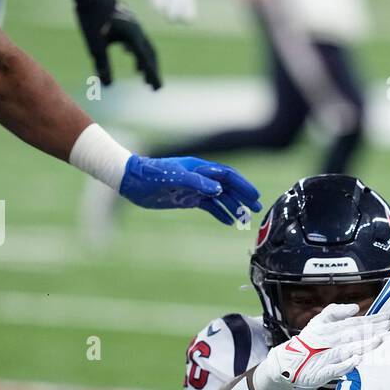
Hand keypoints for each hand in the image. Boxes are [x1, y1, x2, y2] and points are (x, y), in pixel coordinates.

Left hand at [74, 0, 161, 88]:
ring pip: (144, 46)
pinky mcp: (125, 20)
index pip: (145, 60)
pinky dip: (136, 50)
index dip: (151, 75)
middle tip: (154, 87)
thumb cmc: (91, 15)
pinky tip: (128, 54)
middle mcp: (137, 30)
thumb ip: (102, 64)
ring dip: (145, 62)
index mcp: (132, 36)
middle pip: (150, 54)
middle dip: (152, 71)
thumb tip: (108, 86)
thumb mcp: (95, 43)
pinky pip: (136, 37)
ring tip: (142, 76)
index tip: (156, 88)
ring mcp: (132, 24)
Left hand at [119, 156, 260, 222]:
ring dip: (233, 207)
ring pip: (220, 197)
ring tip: (244, 219)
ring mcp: (195, 188)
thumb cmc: (153, 175)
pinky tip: (228, 221)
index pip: (228, 176)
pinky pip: (208, 206)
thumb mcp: (175, 177)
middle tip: (256, 209)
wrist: (134, 181)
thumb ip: (198, 182)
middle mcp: (201, 177)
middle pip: (228, 187)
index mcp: (201, 168)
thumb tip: (218, 189)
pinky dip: (219, 213)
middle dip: (243, 197)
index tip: (254, 196)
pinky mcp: (187, 198)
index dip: (242, 185)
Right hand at [254, 304, 389, 389]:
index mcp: (331, 329)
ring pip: (347, 350)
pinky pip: (334, 368)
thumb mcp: (319, 322)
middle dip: (372, 330)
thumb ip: (335, 312)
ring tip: (379, 340)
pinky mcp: (321, 372)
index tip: (388, 317)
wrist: (287, 363)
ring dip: (363, 345)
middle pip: (354, 335)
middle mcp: (329, 342)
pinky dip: (345, 364)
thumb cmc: (309, 341)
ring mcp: (325, 357)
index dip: (372, 320)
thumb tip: (355, 308)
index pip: (355, 323)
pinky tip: (357, 360)